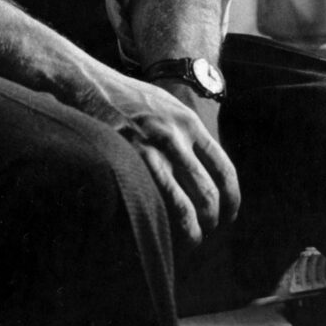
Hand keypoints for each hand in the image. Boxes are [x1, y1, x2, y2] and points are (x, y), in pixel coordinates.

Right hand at [81, 69, 239, 250]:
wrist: (93, 83)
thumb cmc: (131, 98)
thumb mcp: (170, 107)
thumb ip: (189, 135)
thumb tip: (206, 169)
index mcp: (190, 124)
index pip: (224, 170)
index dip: (232, 199)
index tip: (229, 215)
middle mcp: (176, 138)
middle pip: (208, 193)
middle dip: (212, 220)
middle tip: (207, 230)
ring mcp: (151, 152)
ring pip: (183, 206)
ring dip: (191, 231)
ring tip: (190, 241)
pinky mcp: (127, 163)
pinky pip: (151, 203)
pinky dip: (160, 223)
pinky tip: (160, 229)